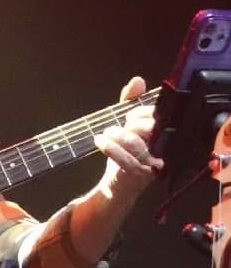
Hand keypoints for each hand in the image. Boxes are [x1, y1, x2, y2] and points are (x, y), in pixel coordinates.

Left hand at [94, 76, 160, 202]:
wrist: (118, 186)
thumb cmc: (126, 153)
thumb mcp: (128, 125)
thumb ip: (131, 102)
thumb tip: (137, 80)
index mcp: (167, 135)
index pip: (156, 116)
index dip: (139, 112)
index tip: (127, 116)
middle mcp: (165, 150)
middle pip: (147, 128)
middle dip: (129, 124)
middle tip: (116, 127)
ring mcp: (155, 164)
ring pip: (134, 142)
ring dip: (115, 135)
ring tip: (104, 135)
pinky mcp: (141, 175)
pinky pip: (125, 158)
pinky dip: (109, 147)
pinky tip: (99, 141)